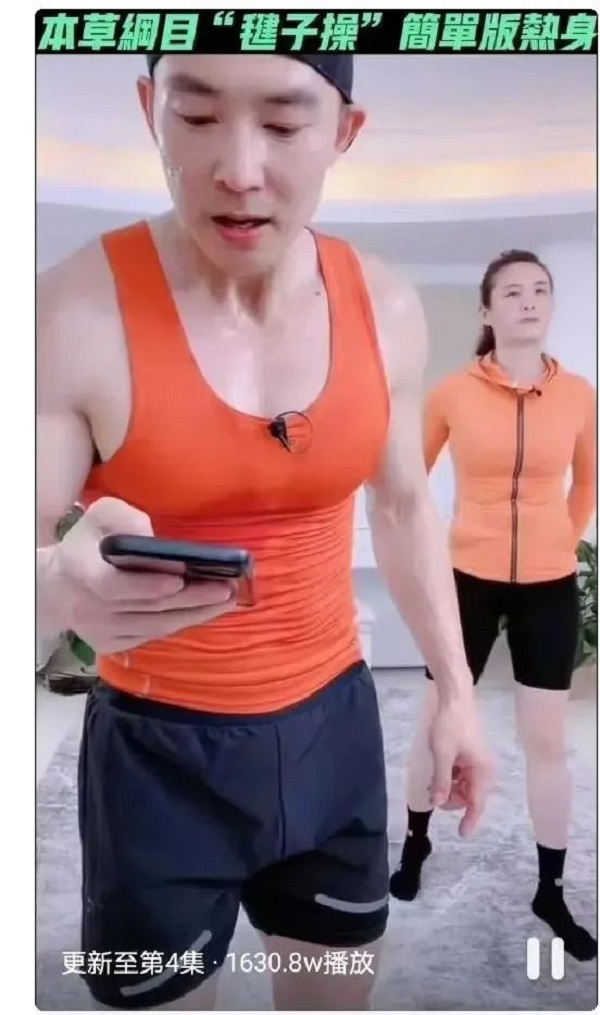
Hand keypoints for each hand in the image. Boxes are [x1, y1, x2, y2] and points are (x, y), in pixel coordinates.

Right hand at [40, 497, 237, 654]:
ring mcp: (102, 631)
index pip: (114, 586)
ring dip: (195, 614)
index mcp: (81, 572)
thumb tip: (151, 538)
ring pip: (155, 626)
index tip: (180, 579)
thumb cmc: (87, 544)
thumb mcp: (99, 516)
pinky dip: (180, 623)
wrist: (57, 587)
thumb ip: (124, 519)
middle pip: (147, 608)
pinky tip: (204, 612)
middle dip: (191, 599)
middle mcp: (90, 608)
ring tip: (226, 600)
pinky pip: (153, 635)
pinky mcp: (112, 645)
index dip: (147, 585)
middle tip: (225, 589)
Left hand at [428, 693, 493, 836]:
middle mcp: (484, 769)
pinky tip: (438, 774)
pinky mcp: (470, 755)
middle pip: (470, 796)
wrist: (455, 698)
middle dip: (453, 800)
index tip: (461, 834)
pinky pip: (462, 775)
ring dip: (450, 789)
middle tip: (433, 793)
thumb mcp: (442, 754)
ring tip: (432, 783)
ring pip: (465, 786)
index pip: (477, 803)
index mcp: (482, 771)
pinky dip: (451, 778)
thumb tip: (439, 803)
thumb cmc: (450, 725)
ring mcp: (477, 762)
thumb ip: (442, 780)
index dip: (470, 820)